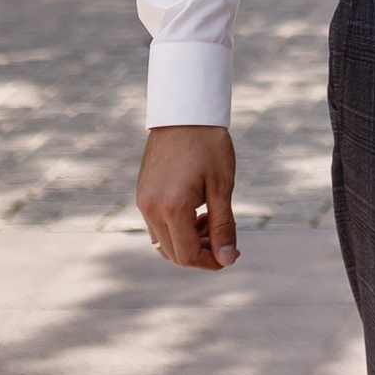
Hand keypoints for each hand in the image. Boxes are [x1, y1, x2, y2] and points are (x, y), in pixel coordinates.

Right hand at [137, 124, 239, 270]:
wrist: (185, 112)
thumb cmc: (209, 145)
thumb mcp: (222, 186)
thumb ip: (223, 226)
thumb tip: (228, 259)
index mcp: (172, 208)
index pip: (188, 255)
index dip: (211, 262)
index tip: (232, 255)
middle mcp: (151, 209)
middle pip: (174, 253)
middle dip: (201, 254)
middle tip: (226, 239)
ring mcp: (143, 202)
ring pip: (163, 242)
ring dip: (188, 242)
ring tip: (211, 222)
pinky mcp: (142, 194)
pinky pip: (157, 226)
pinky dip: (176, 228)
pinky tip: (196, 212)